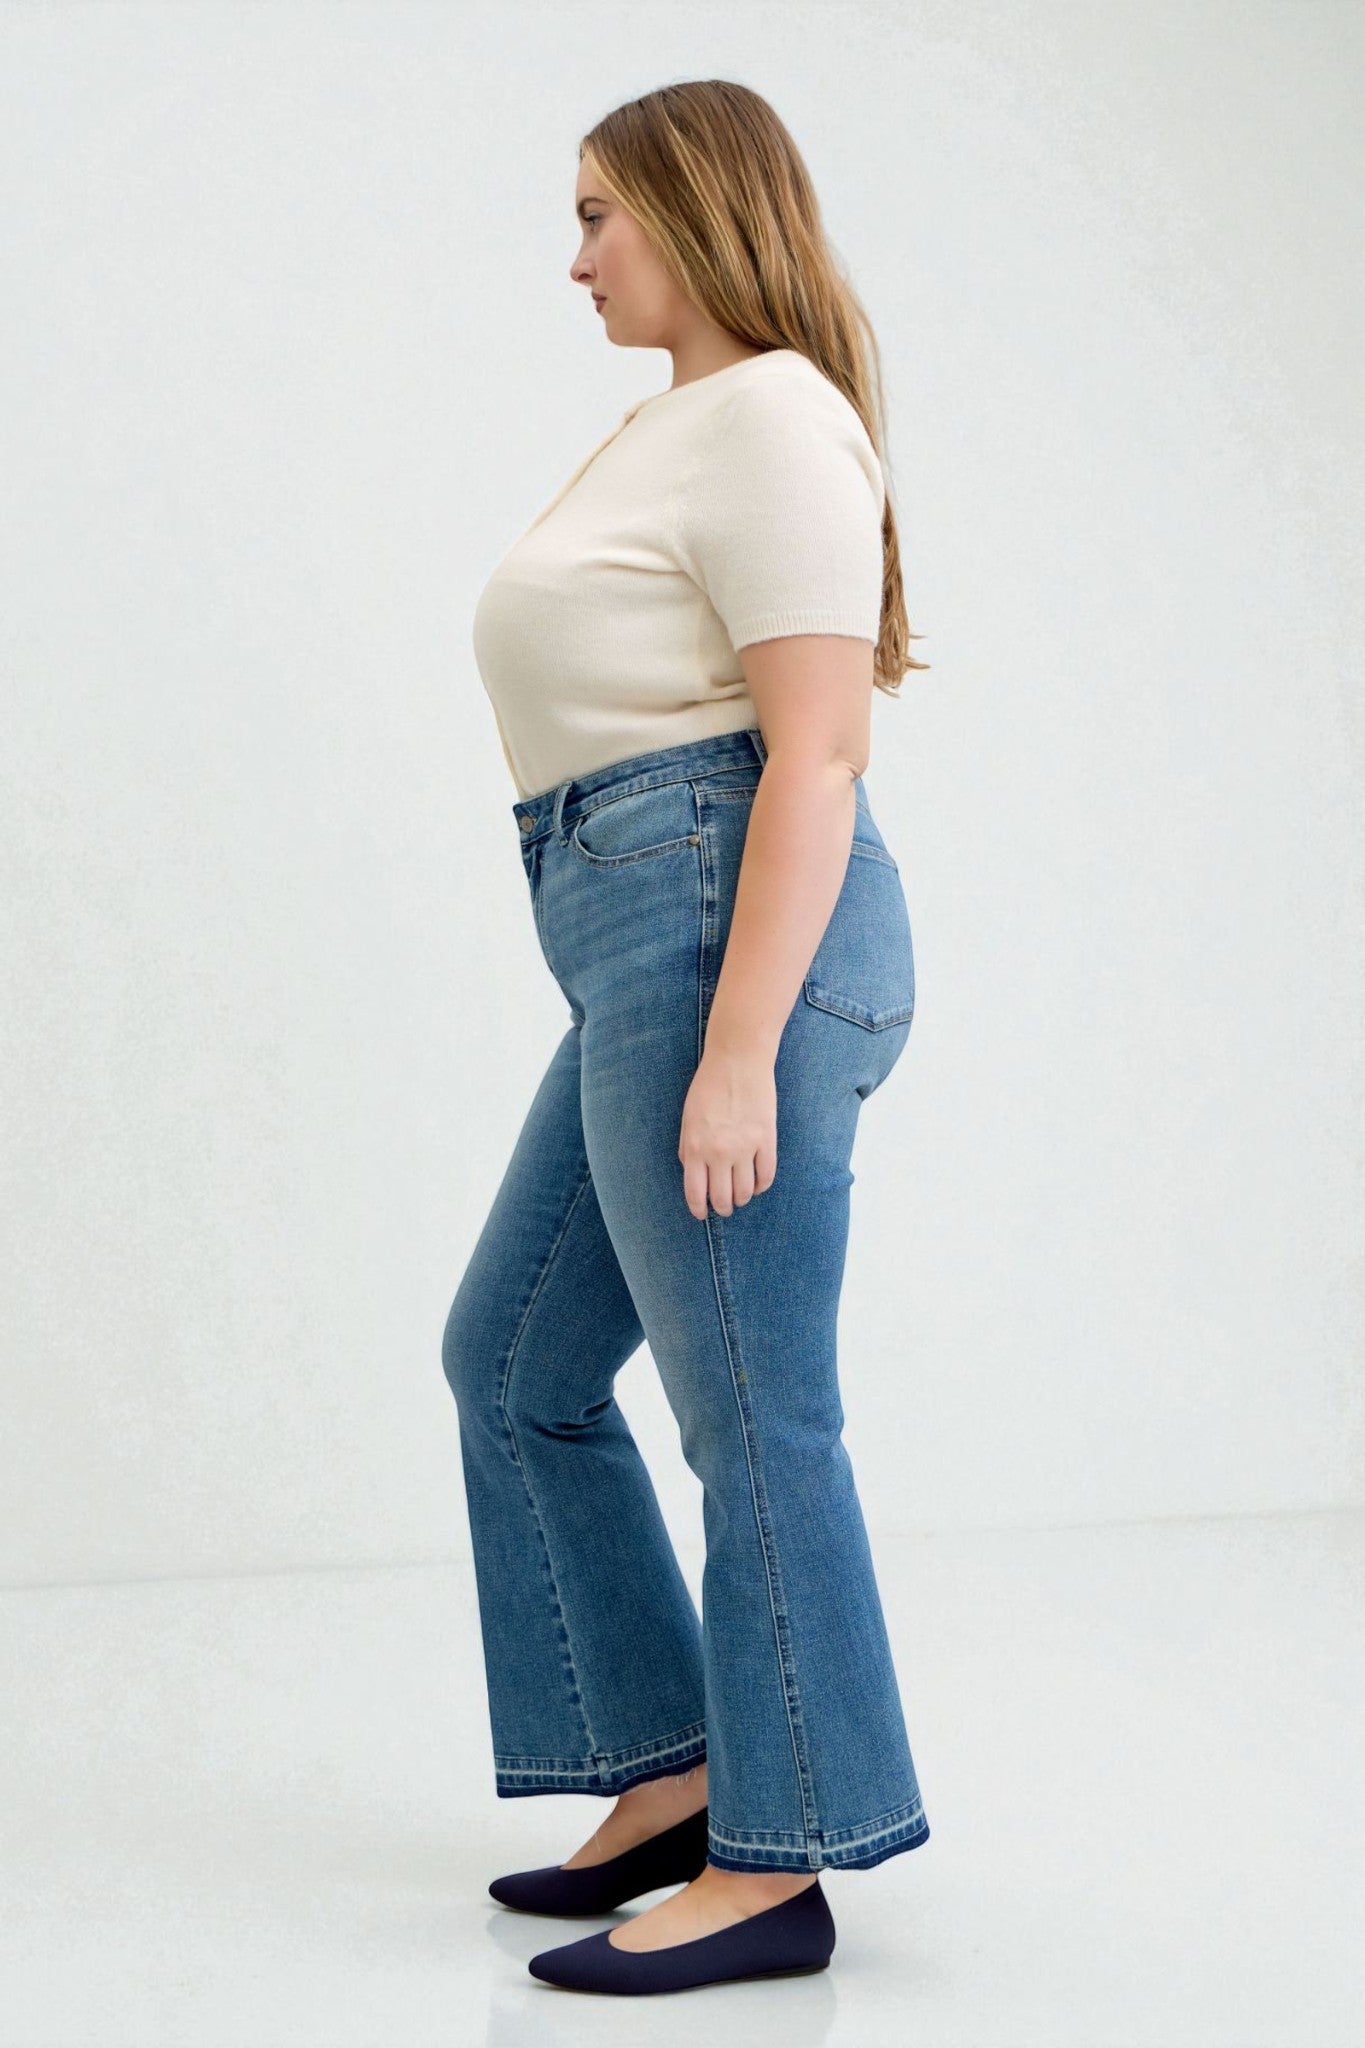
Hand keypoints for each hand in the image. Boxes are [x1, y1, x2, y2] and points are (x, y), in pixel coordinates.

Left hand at [677, 1045, 777, 1220]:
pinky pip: (766, 1176)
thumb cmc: (708, 1087)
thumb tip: (694, 1173)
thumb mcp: (687, 1119)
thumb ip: (688, 1148)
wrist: (737, 1061)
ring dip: (742, 1198)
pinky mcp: (766, 1140)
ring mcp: (744, 1148)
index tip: (702, 1214)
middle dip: (723, 1207)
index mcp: (694, 1148)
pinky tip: (758, 1183)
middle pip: (722, 1198)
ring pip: (745, 1192)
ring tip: (741, 1195)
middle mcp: (718, 1153)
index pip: (695, 1193)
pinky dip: (762, 1186)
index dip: (699, 1209)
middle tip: (725, 1207)